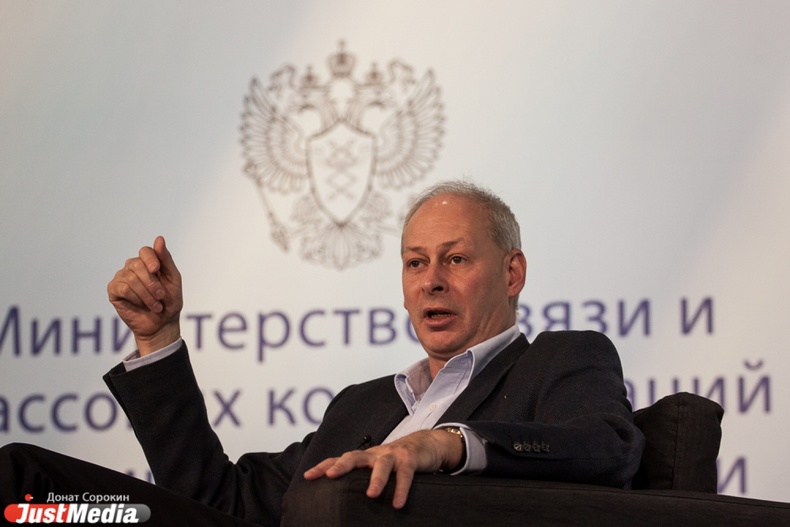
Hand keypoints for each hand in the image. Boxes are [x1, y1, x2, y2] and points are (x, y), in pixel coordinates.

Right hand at [107, 236, 182, 354]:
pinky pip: (122, 288)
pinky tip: (140, 305)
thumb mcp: (173, 279)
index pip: (145, 251)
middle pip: (137, 264)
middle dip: (152, 283)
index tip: (157, 270)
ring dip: (146, 295)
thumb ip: (166, 259)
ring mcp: (121, 277)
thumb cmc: (169, 301)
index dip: (150, 259)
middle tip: (161, 296)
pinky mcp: (114, 290)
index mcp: (148, 262)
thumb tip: (159, 238)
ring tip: (155, 306)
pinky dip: (135, 298)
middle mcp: (133, 267)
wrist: (162, 324)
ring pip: (131, 278)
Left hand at [303, 429, 462, 508]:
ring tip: (371, 494)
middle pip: (355, 456)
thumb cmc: (397, 460)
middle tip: (330, 476)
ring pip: (381, 465)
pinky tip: (397, 503)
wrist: (426, 444)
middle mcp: (375, 454)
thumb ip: (364, 478)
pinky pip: (405, 475)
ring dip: (376, 479)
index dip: (323, 466)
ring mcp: (393, 455)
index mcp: (365, 457)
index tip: (308, 476)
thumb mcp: (378, 467)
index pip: (340, 459)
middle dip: (341, 465)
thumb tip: (344, 500)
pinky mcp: (409, 460)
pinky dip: (401, 489)